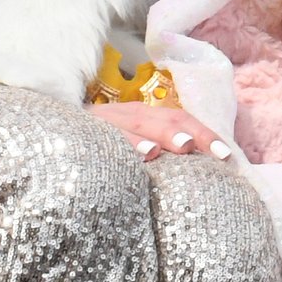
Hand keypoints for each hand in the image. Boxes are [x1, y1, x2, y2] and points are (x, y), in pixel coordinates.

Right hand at [89, 100, 231, 160]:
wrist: (55, 131)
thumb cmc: (102, 144)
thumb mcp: (133, 141)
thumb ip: (161, 150)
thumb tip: (196, 166)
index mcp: (144, 116)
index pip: (180, 118)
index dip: (204, 133)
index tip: (226, 156)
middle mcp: (127, 114)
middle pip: (163, 119)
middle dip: (187, 134)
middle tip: (208, 151)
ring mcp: (104, 122)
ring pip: (134, 125)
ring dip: (156, 136)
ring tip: (174, 149)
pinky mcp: (84, 132)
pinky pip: (104, 138)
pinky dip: (124, 145)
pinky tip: (139, 156)